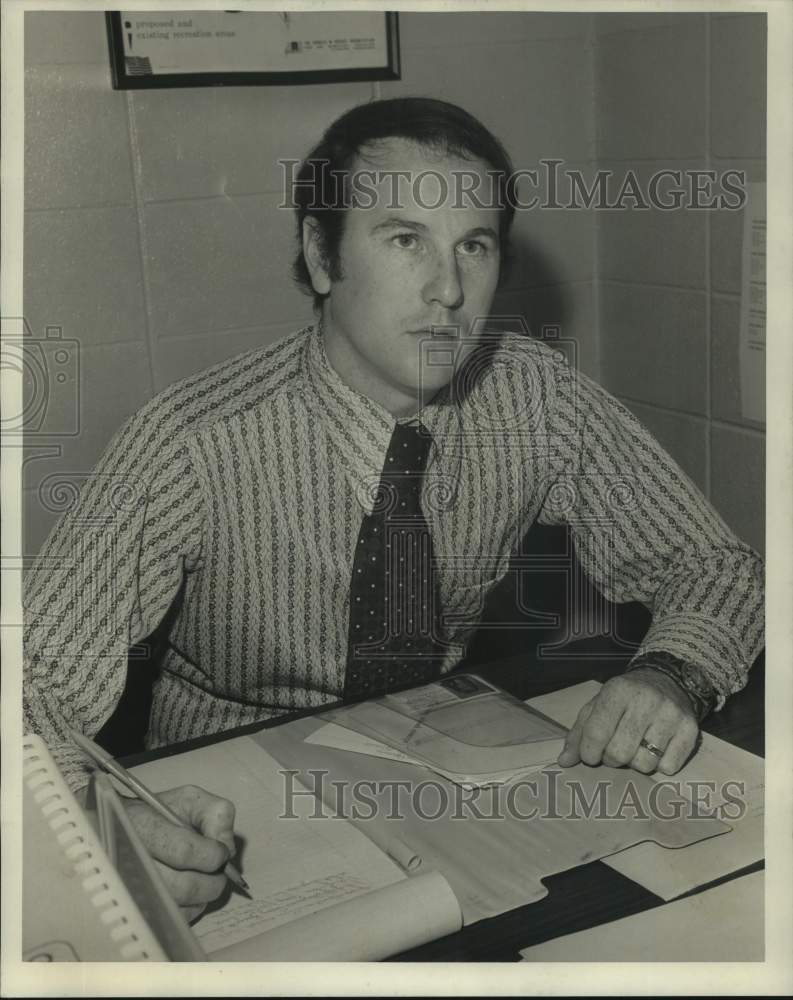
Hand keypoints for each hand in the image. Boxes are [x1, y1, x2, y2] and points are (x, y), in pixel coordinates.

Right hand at [123, 784, 236, 921]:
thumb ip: (216, 814)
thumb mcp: (189, 799)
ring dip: (206, 893)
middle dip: (213, 879)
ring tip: (206, 876)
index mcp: (143, 827)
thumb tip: (226, 848)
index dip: (213, 855)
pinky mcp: (140, 908)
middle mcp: (132, 862)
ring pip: (182, 905)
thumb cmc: (161, 814)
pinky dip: (194, 906)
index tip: (221, 851)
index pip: (184, 852)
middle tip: (218, 868)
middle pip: (185, 886)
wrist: (124, 830)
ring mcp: (133, 890)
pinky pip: (176, 918)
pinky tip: (192, 890)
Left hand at [557, 667, 698, 774]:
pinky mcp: (691, 729)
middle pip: (620, 753)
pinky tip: (657, 749)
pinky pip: (669, 767)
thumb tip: (564, 762)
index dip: (588, 752)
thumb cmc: (625, 698)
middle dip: (611, 759)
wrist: (668, 680)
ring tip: (636, 748)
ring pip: (645, 764)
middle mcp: (646, 699)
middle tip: (614, 750)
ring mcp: (671, 714)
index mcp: (618, 690)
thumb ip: (579, 733)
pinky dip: (659, 765)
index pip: (597, 732)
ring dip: (635, 763)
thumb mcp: (598, 705)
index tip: (589, 755)